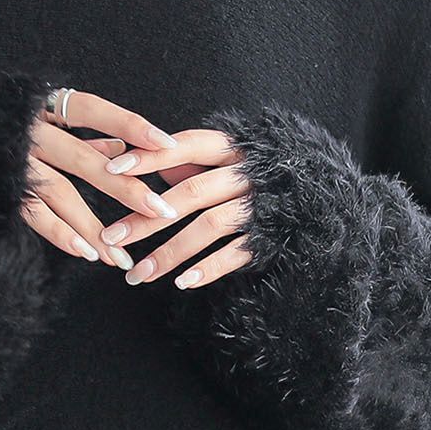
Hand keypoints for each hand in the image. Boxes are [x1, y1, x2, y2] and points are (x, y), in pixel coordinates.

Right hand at [20, 87, 185, 268]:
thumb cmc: (3, 122)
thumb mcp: (42, 116)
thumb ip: (84, 133)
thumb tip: (124, 149)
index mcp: (43, 106)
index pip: (93, 109)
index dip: (129, 124)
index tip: (167, 143)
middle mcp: (29, 131)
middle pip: (85, 160)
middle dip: (127, 189)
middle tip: (163, 212)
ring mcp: (14, 161)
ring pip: (61, 193)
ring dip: (94, 226)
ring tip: (123, 254)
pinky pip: (32, 213)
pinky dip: (59, 232)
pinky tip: (86, 252)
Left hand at [83, 125, 254, 288]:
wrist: (320, 194)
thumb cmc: (262, 174)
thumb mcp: (229, 158)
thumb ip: (190, 160)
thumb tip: (146, 156)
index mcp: (233, 149)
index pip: (186, 146)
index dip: (150, 157)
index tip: (112, 171)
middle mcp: (246, 174)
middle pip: (190, 194)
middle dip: (146, 218)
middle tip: (111, 238)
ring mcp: (259, 206)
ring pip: (209, 226)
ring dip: (170, 252)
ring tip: (139, 274)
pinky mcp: (269, 235)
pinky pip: (237, 252)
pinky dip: (210, 268)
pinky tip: (182, 283)